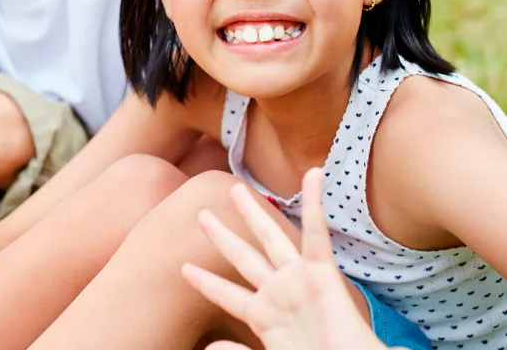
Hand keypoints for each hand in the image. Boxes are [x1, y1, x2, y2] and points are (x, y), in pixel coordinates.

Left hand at [181, 169, 388, 349]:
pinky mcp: (323, 275)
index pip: (227, 295)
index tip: (184, 268)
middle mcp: (278, 294)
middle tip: (201, 213)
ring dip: (252, 213)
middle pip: (243, 257)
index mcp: (265, 318)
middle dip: (221, 235)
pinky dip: (316, 203)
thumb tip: (212, 345)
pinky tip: (313, 175)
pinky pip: (318, 235)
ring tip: (235, 187)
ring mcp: (299, 282)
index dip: (205, 283)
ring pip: (270, 239)